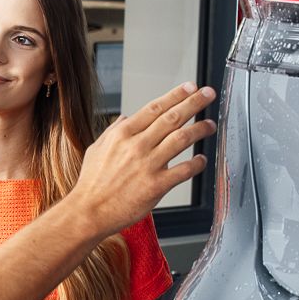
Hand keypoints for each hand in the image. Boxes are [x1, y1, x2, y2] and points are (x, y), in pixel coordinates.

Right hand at [71, 81, 216, 234]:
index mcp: (122, 135)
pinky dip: (197, 163)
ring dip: (200, 129)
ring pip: (182, 139)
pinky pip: (184, 170)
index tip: (190, 88)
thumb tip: (125, 118)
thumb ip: (112, 132)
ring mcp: (148, 165)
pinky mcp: (157, 185)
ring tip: (210, 125)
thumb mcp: (96, 149)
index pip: (155, 108)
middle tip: (208, 94)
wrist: (88, 211)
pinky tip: (202, 160)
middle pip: (172, 118)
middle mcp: (137, 146)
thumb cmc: (91, 184)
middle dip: (194, 103)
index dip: (176, 95)